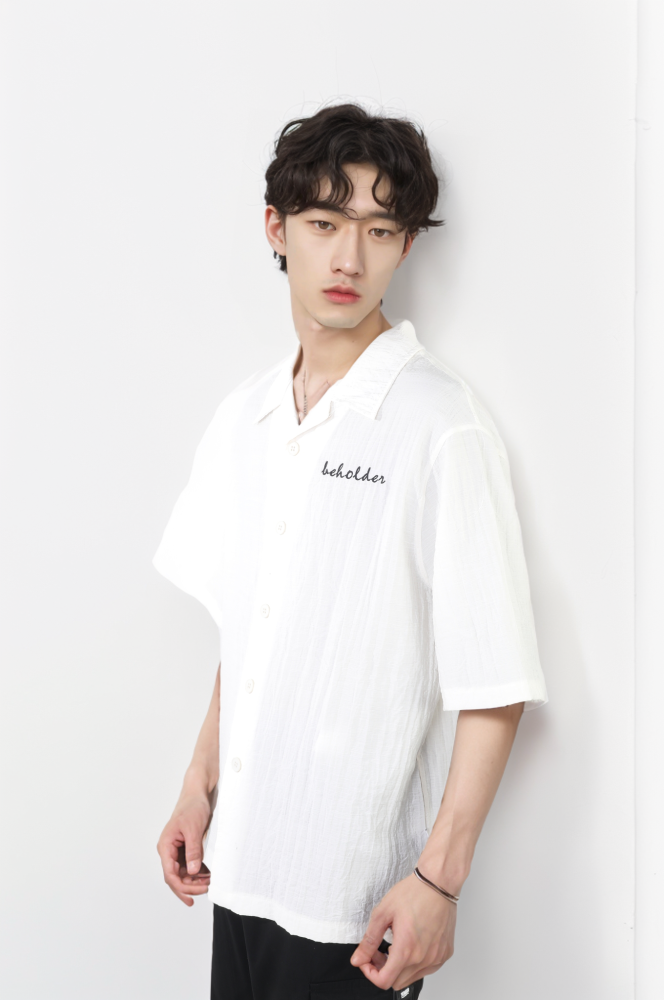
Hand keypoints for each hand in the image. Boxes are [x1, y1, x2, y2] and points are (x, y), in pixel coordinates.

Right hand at [156, 792, 212, 905]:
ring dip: (195, 881)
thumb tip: (191, 872)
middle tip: (206, 889)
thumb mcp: (193, 829)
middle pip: (175, 877)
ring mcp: (177, 850)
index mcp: (166, 846)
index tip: (194, 895)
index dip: (181, 887)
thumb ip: (193, 851)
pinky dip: (198, 872)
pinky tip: (208, 876)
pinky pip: (190, 866)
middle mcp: (169, 851)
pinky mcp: (186, 849)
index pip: (170, 874)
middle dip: (189, 886)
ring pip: (183, 873)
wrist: (197, 794)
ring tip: (209, 883)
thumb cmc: (192, 807)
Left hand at [349, 873, 455, 990]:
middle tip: (379, 950)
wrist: (438, 883)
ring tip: (395, 944)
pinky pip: (426, 969)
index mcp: (406, 949)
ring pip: (411, 977)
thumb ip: (369, 940)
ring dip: (399, 967)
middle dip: (383, 968)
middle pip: (396, 981)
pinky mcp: (445, 954)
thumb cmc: (413, 893)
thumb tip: (358, 959)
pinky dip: (415, 963)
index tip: (367, 961)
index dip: (370, 973)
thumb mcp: (383, 913)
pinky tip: (412, 943)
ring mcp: (436, 958)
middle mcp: (423, 958)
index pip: (384, 981)